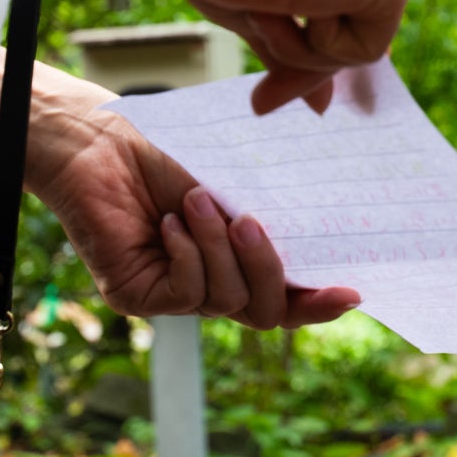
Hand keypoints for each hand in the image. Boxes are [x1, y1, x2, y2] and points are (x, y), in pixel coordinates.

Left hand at [5, 59, 361, 327]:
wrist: (103, 142)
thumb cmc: (170, 153)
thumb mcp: (239, 185)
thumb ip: (277, 214)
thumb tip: (330, 231)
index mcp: (240, 263)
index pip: (288, 300)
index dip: (320, 304)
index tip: (352, 291)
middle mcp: (212, 287)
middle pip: (265, 313)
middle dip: (268, 269)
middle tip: (251, 221)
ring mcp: (175, 296)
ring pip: (227, 300)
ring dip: (218, 247)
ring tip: (197, 200)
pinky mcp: (139, 297)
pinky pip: (186, 294)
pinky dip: (188, 254)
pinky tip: (170, 222)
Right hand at [134, 0, 412, 114]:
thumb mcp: (264, 7)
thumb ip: (302, 48)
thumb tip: (323, 107)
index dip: (322, 38)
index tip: (288, 68)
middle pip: (364, 23)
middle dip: (309, 56)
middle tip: (260, 86)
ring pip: (364, 42)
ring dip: (301, 47)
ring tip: (263, 4)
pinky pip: (366, 52)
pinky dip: (315, 48)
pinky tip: (286, 0)